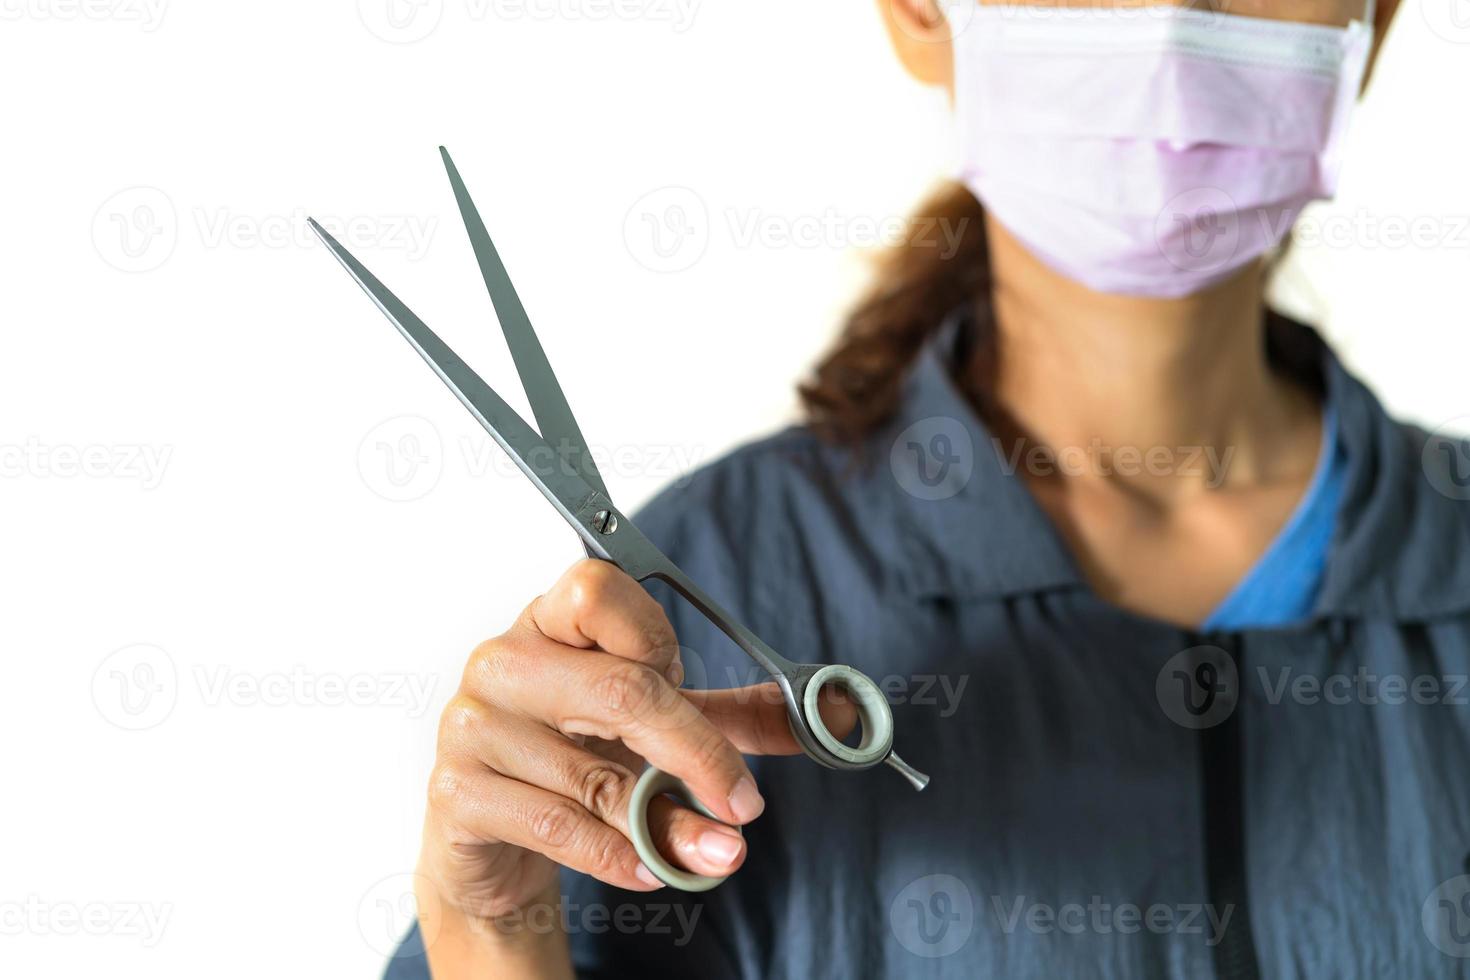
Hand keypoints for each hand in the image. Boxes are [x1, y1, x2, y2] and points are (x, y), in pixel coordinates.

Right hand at [418, 559, 854, 929]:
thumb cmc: (577, 759)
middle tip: (745, 804)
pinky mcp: (457, 793)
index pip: (598, 589)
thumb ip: (736, 717)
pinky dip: (617, 855)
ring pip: (596, 775)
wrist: (493, 839)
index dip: (656, 636)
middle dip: (697, 752)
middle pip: (620, 688)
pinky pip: (557, 825)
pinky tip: (649, 870)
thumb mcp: (659, 728)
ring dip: (667, 826)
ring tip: (711, 853)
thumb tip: (840, 716)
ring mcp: (471, 725)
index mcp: (549, 622)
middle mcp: (503, 660)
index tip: (688, 685)